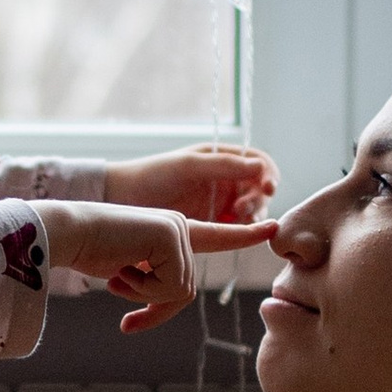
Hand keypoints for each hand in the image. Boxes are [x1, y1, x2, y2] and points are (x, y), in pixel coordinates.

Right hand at [37, 200, 271, 335]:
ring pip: (179, 291)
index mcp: (172, 233)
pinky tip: (122, 268)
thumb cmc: (90, 252)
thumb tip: (180, 293)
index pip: (215, 236)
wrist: (66, 233)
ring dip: (142, 294)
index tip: (271, 228)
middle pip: (185, 290)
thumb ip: (158, 283)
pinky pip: (170, 287)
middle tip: (123, 305)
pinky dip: (141, 289)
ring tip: (118, 274)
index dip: (242, 235)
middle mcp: (179, 227)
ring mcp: (176, 229)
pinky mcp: (171, 235)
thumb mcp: (130, 275)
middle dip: (153, 307)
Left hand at [104, 143, 277, 227]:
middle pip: (258, 190)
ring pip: (251, 211)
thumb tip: (260, 167)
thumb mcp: (188, 166)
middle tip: (241, 208)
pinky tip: (235, 231)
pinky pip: (236, 229)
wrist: (122, 201)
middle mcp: (224, 181)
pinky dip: (241, 230)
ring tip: (236, 217)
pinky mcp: (211, 226)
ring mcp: (219, 204)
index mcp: (221, 159)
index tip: (268, 187)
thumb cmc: (152, 176)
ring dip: (251, 215)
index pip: (259, 163)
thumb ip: (223, 165)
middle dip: (257, 198)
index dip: (268, 174)